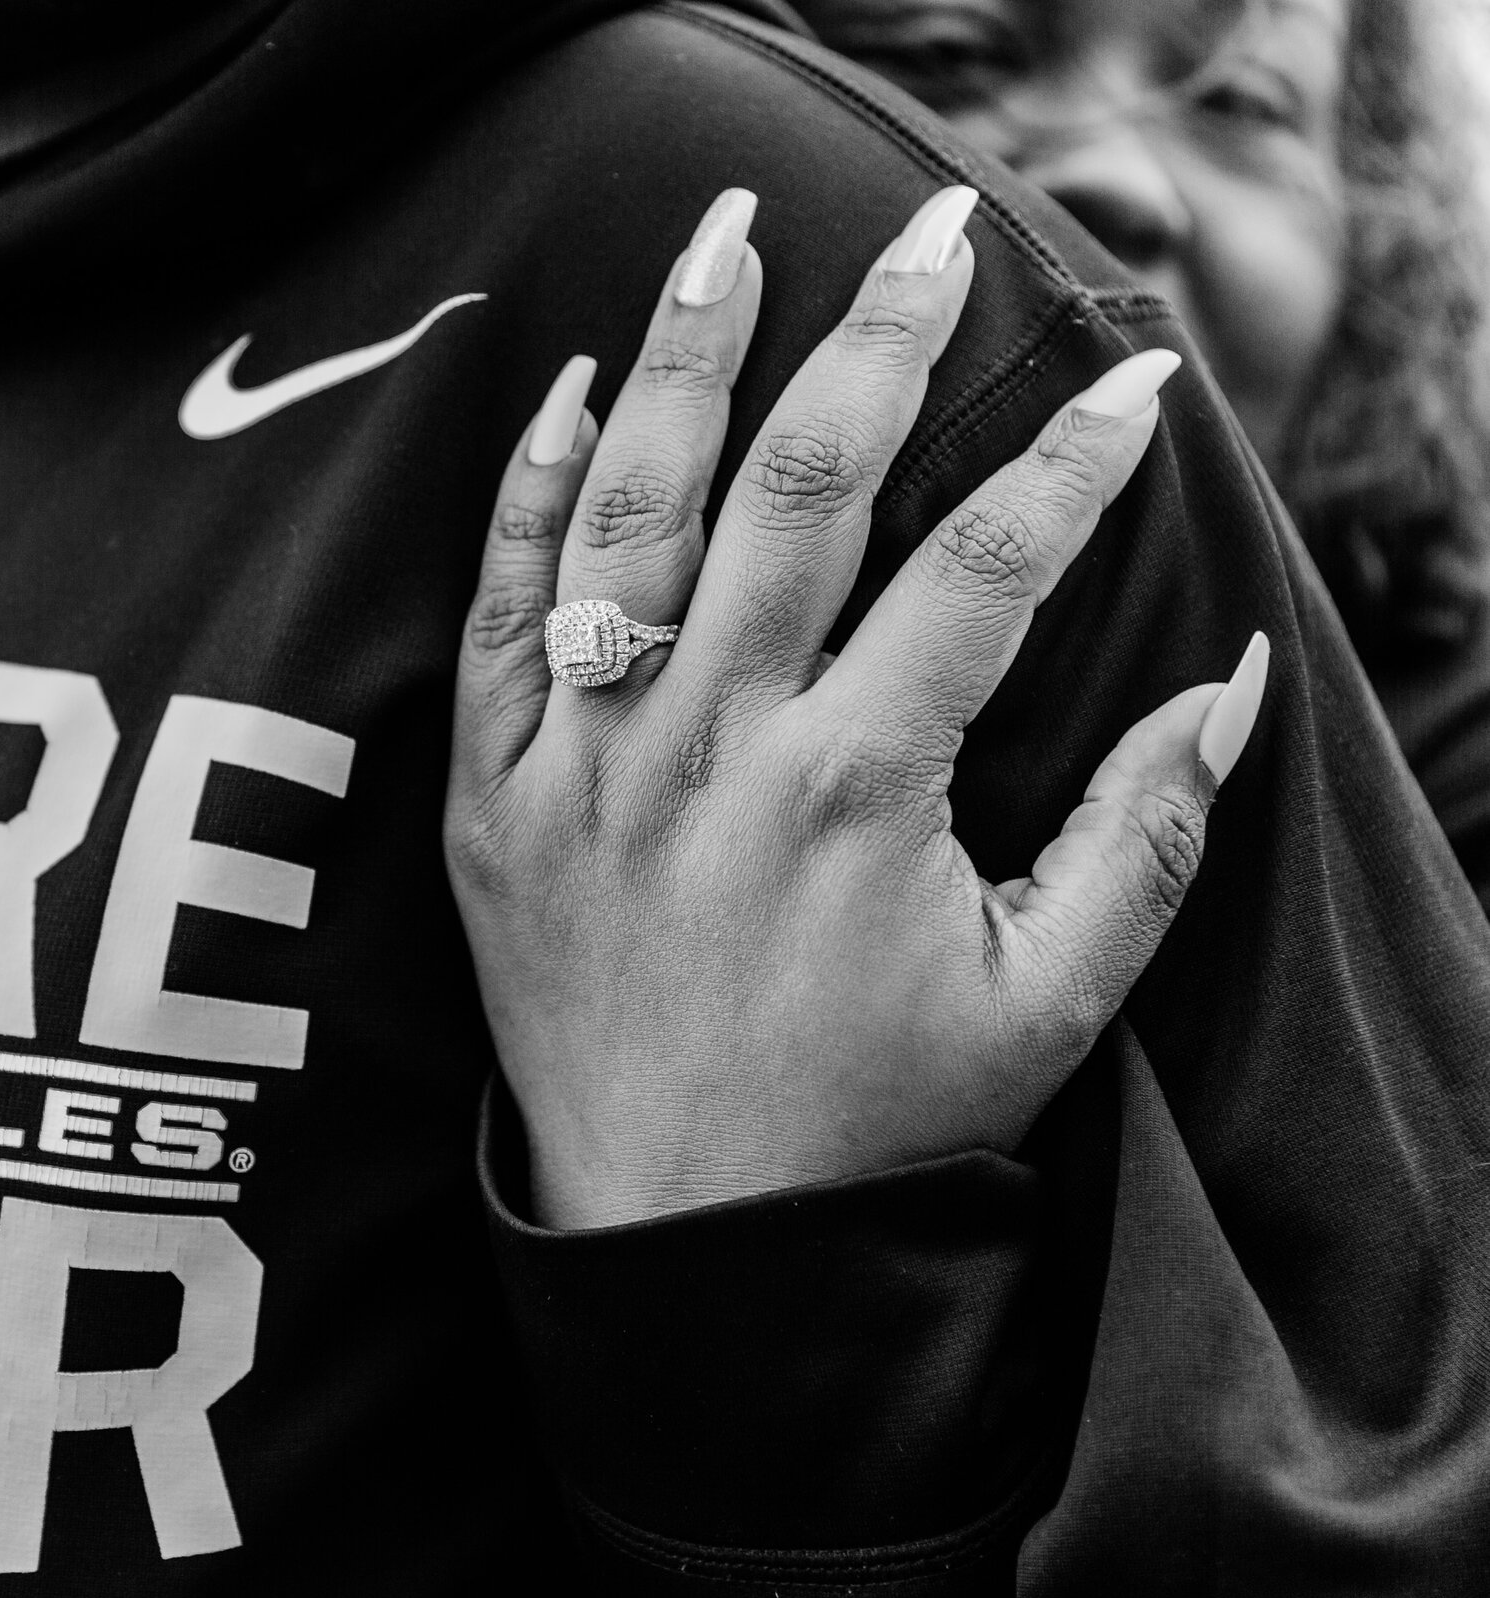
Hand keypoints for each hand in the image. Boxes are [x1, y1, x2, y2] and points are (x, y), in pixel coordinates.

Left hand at [445, 186, 1267, 1229]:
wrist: (681, 1237)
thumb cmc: (872, 1120)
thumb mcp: (1048, 1004)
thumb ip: (1145, 840)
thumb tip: (1230, 684)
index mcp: (857, 796)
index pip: (984, 569)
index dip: (1074, 462)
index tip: (1134, 384)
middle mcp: (712, 756)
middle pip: (801, 491)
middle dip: (882, 340)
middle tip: (936, 233)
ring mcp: (586, 769)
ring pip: (631, 516)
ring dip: (689, 357)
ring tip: (733, 233)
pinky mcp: (493, 801)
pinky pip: (493, 617)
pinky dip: (524, 497)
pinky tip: (570, 391)